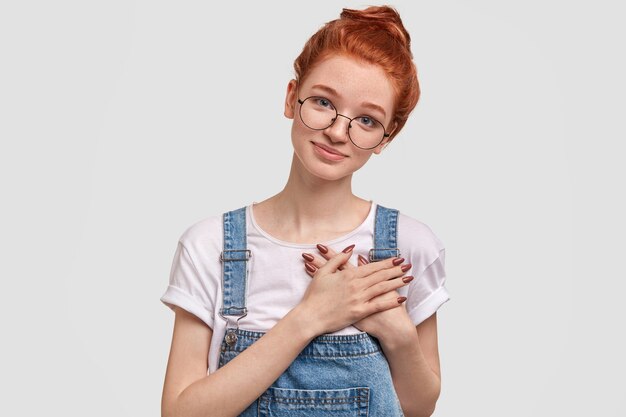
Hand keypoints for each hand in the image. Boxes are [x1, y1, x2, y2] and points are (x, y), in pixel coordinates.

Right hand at [299, 244, 413, 338]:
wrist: (310, 316)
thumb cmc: (314, 295)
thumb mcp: (323, 272)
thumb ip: (337, 259)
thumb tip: (350, 249)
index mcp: (348, 275)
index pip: (372, 266)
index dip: (386, 262)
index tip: (397, 258)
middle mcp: (356, 285)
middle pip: (380, 276)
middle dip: (396, 270)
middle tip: (408, 266)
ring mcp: (359, 299)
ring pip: (382, 288)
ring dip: (397, 282)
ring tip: (409, 278)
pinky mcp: (359, 312)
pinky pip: (379, 305)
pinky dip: (391, 301)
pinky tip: (401, 298)